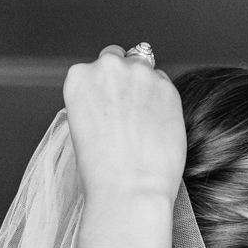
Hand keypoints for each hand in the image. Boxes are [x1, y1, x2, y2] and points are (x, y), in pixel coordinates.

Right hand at [62, 47, 184, 203]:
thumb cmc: (102, 171)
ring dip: (145, 87)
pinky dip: (163, 101)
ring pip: (145, 69)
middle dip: (123, 80)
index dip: (103, 88)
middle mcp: (108, 67)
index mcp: (79, 77)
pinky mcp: (168, 86)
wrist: (130, 188)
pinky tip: (158, 126)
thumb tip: (111, 99)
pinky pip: (165, 85)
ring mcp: (140, 74)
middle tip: (127, 112)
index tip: (108, 106)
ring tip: (144, 122)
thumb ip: (95, 102)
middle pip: (119, 59)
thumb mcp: (81, 128)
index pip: (93, 68)